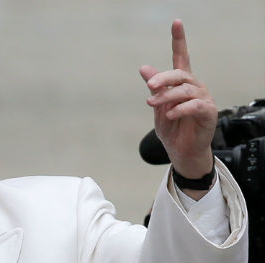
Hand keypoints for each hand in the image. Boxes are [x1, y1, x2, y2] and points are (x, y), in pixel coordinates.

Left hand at [139, 19, 216, 182]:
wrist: (180, 151)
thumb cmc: (172, 128)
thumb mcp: (158, 106)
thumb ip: (154, 87)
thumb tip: (144, 67)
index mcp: (181, 83)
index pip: (181, 57)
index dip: (179, 40)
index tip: (176, 23)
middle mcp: (194, 87)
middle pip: (180, 74)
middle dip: (163, 79)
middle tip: (149, 87)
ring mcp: (203, 99)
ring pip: (185, 90)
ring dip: (166, 96)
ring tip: (153, 104)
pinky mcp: (208, 113)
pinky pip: (194, 105)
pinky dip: (179, 109)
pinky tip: (169, 115)